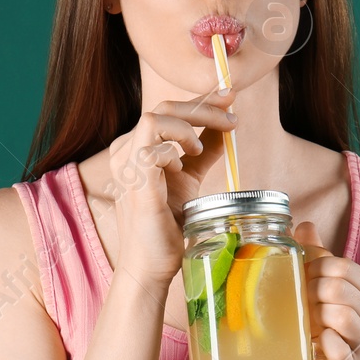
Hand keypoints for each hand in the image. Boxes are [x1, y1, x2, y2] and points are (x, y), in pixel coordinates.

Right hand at [109, 88, 238, 286]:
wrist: (151, 264)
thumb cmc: (165, 226)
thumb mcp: (189, 180)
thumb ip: (203, 154)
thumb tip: (224, 130)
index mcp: (139, 148)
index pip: (170, 112)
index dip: (201, 99)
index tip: (229, 95)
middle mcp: (127, 150)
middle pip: (164, 108)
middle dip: (203, 107)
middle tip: (232, 118)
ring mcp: (127, 163)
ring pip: (155, 117)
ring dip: (188, 127)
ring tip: (200, 150)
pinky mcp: (134, 179)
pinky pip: (151, 145)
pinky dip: (173, 150)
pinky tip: (182, 167)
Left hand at [293, 220, 359, 359]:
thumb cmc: (331, 327)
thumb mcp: (328, 288)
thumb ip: (318, 256)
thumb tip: (303, 224)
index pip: (343, 266)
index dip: (315, 267)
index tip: (303, 278)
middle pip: (339, 288)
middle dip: (312, 292)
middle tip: (302, 303)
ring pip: (340, 316)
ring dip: (315, 317)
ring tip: (309, 324)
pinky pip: (335, 347)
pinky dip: (321, 343)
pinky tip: (315, 343)